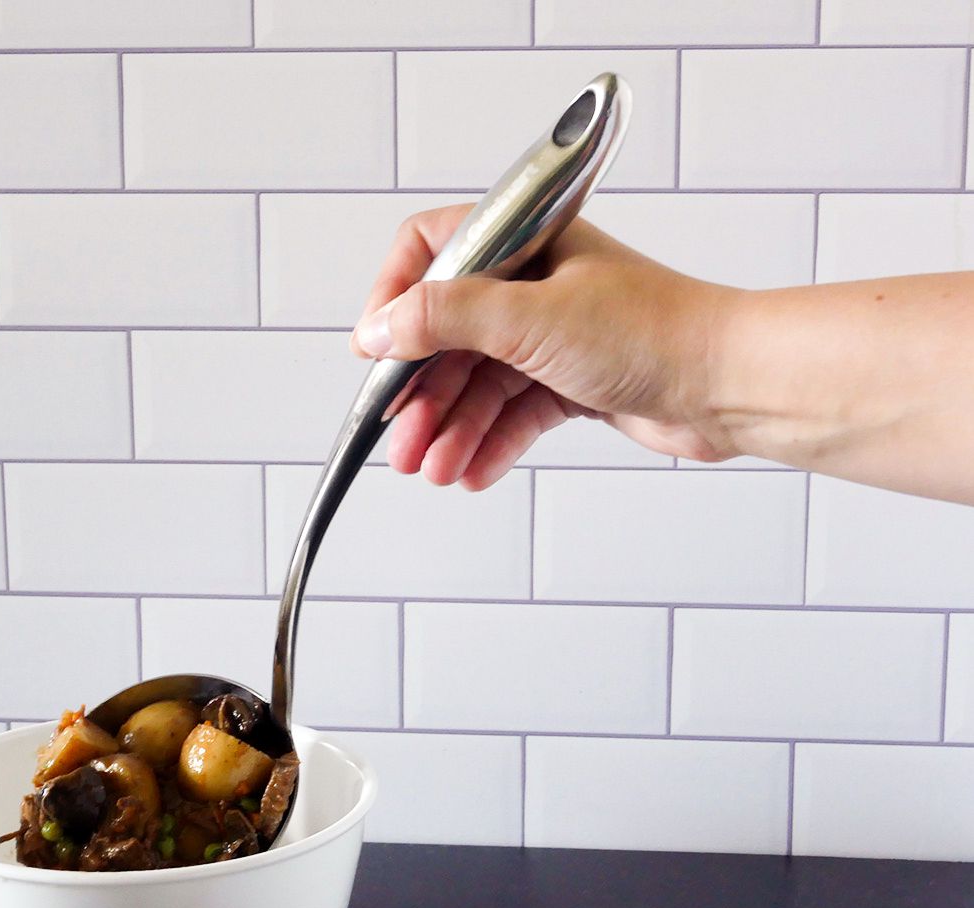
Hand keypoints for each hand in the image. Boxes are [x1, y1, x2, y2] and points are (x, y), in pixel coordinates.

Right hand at [350, 205, 736, 489]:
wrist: (728, 384)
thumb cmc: (654, 331)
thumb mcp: (529, 317)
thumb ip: (446, 317)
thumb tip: (379, 327)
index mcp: (523, 241)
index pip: (431, 250)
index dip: (395, 297)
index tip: (373, 347)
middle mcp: (533, 282)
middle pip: (448, 333)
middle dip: (420, 391)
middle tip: (400, 438)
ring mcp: (552, 334)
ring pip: (478, 382)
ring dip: (450, 428)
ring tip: (433, 469)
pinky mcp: (571, 380)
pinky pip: (511, 413)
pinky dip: (488, 442)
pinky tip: (471, 472)